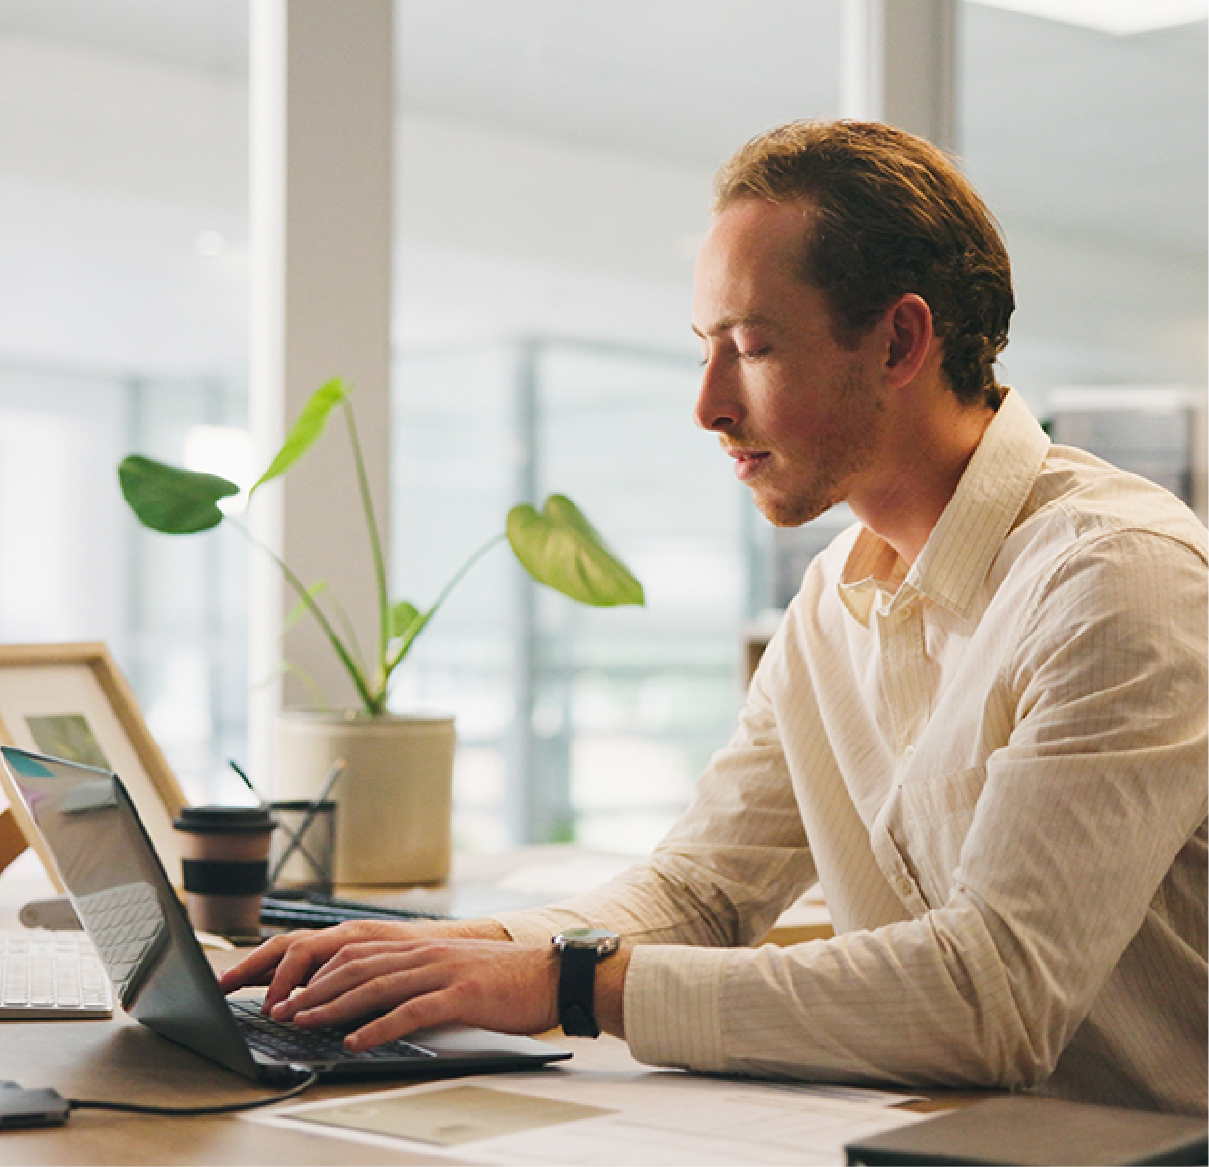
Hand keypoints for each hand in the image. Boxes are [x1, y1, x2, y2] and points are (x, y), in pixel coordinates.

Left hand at [264, 937, 559, 1049]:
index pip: (357, 954)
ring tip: (305, 1023)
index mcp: (422, 947)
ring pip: (376, 986)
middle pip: (357, 966)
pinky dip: (379, 1027)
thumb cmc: (505, 980)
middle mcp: (426, 953)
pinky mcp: (461, 993)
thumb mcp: (453, 972)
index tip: (290, 992)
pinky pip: (412, 1010)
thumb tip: (376, 1005)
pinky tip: (358, 1040)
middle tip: (283, 1010)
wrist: (552, 975)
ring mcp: (443, 971)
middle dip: (314, 989)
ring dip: (335, 1007)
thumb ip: (418, 980)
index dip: (319, 973)